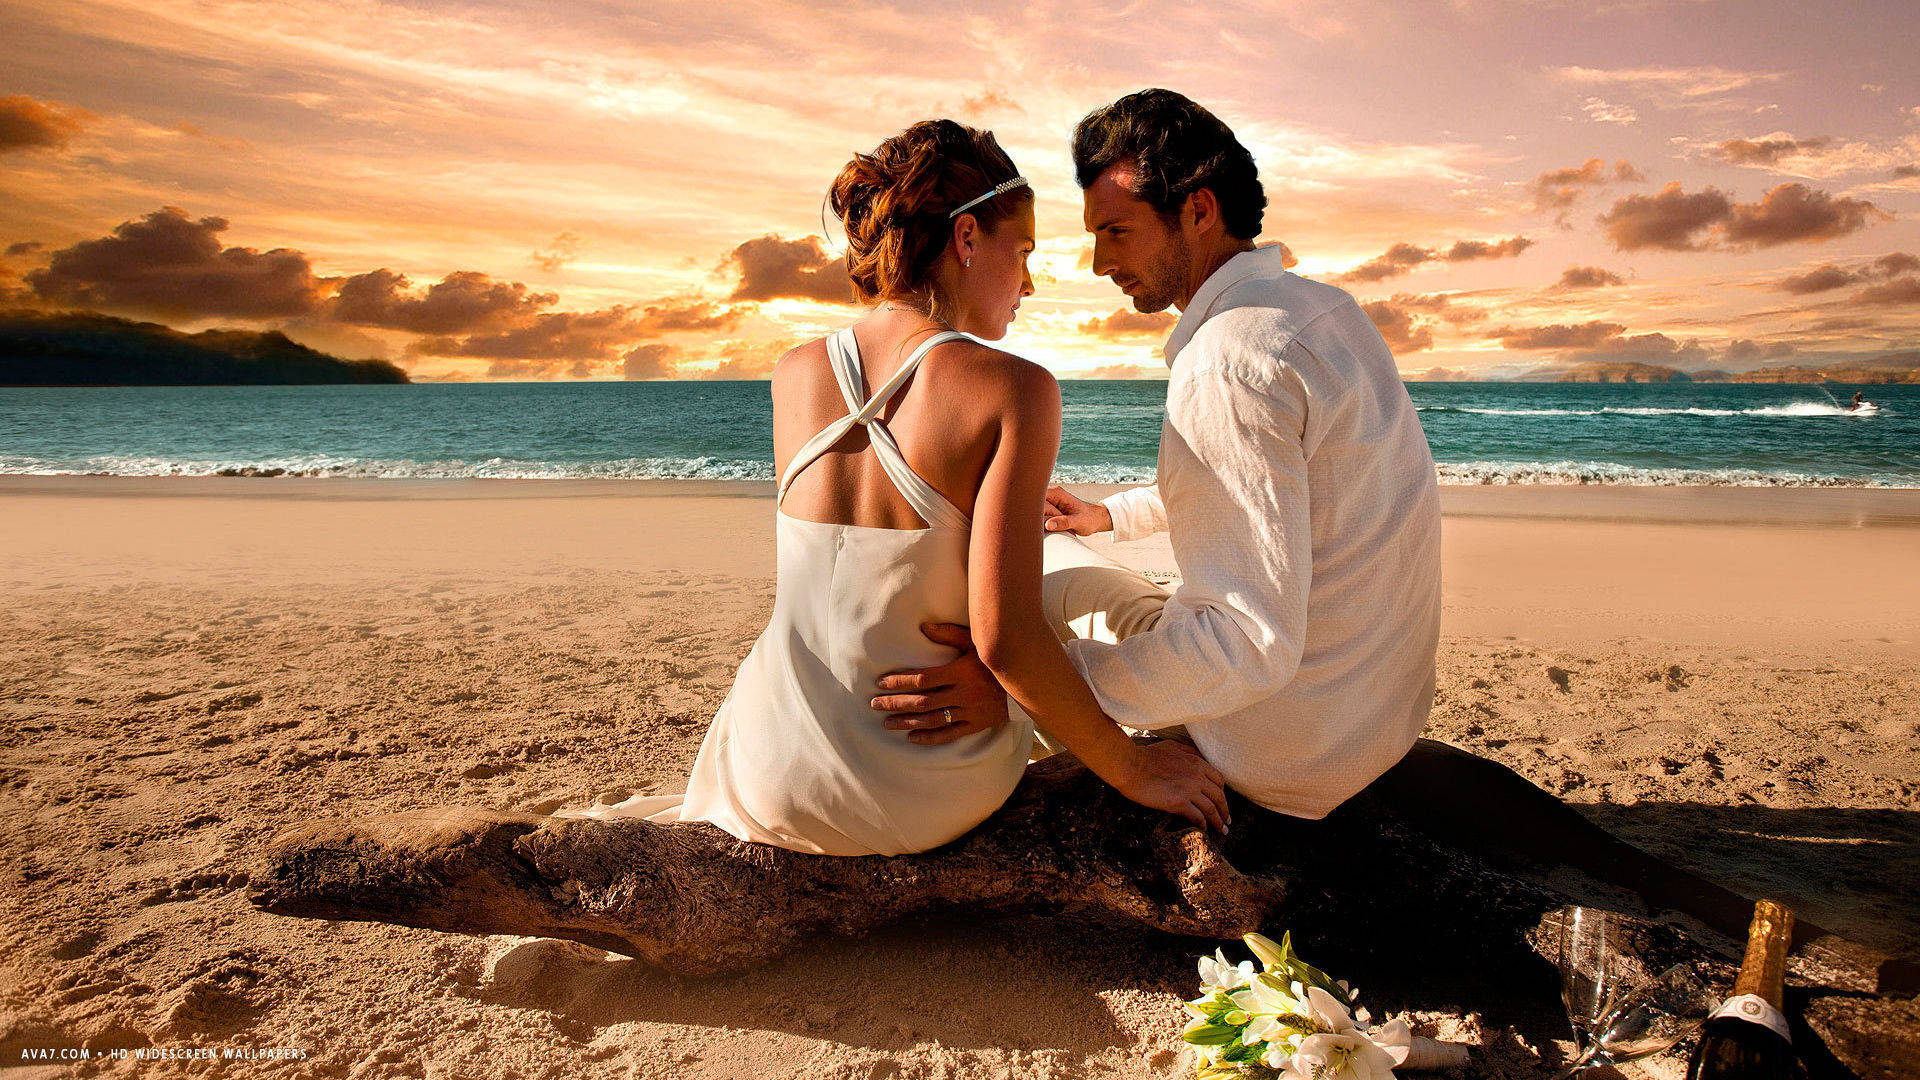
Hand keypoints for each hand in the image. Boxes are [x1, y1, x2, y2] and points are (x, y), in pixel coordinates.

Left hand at [871, 623, 1010, 745]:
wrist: (1026, 685)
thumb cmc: (995, 659)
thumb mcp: (976, 642)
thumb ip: (949, 633)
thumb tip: (923, 627)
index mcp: (961, 672)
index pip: (924, 679)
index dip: (901, 682)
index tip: (882, 683)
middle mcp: (964, 694)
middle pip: (923, 701)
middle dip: (896, 703)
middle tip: (875, 705)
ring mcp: (970, 711)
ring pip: (933, 720)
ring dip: (907, 722)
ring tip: (887, 723)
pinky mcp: (976, 725)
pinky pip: (949, 734)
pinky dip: (929, 738)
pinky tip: (912, 737)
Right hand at [1042, 485, 1112, 535]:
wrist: (1094, 519)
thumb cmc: (1089, 518)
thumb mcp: (1078, 521)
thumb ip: (1064, 522)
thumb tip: (1048, 525)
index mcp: (1056, 493)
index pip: (1036, 497)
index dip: (1035, 509)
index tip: (1041, 521)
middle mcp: (1050, 496)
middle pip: (1034, 507)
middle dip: (1040, 519)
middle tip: (1054, 526)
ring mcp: (1047, 503)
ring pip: (1035, 514)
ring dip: (1042, 523)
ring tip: (1057, 526)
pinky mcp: (1047, 511)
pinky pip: (1038, 518)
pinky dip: (1043, 525)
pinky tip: (1053, 528)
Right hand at [1106, 738, 1231, 834]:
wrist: (1129, 765)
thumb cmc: (1146, 755)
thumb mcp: (1172, 746)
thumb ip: (1188, 751)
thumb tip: (1199, 757)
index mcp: (1197, 762)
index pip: (1219, 780)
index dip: (1222, 793)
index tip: (1222, 803)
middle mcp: (1197, 776)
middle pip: (1219, 796)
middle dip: (1225, 811)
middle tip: (1226, 822)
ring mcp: (1189, 790)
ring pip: (1211, 809)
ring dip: (1218, 822)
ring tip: (1220, 831)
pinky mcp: (1178, 802)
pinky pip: (1197, 816)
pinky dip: (1202, 824)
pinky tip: (1202, 829)